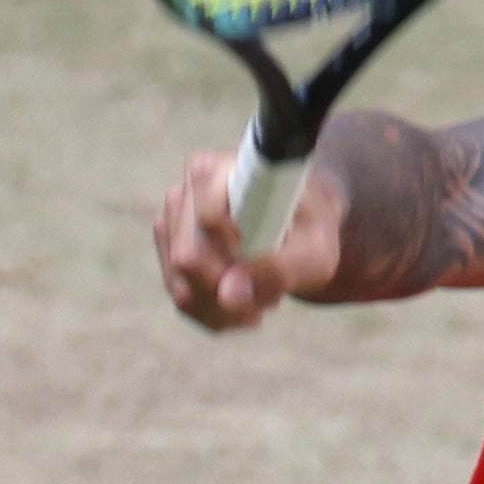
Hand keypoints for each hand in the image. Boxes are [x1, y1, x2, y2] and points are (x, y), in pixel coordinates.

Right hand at [156, 147, 325, 332]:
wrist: (300, 220)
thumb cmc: (310, 229)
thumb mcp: (315, 252)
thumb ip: (279, 271)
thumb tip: (228, 295)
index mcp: (225, 170)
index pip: (207, 215)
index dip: (227, 250)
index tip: (260, 264)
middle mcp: (189, 189)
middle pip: (188, 258)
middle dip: (231, 292)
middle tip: (272, 297)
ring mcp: (172, 218)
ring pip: (181, 285)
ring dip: (226, 309)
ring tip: (262, 299)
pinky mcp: (168, 247)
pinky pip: (182, 297)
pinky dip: (216, 314)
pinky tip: (244, 307)